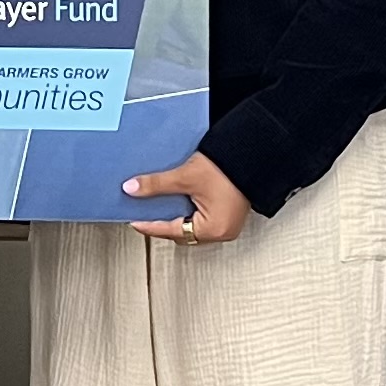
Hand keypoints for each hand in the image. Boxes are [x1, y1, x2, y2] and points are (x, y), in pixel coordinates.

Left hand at [124, 153, 251, 245]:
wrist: (252, 153)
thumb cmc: (228, 167)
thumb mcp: (185, 177)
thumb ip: (156, 185)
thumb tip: (132, 189)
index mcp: (213, 229)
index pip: (173, 231)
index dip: (150, 226)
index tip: (135, 220)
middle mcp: (222, 232)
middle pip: (182, 232)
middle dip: (163, 223)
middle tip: (144, 213)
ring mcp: (227, 224)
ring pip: (192, 226)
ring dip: (176, 217)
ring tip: (158, 207)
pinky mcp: (228, 214)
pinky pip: (201, 218)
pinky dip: (187, 212)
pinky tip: (177, 201)